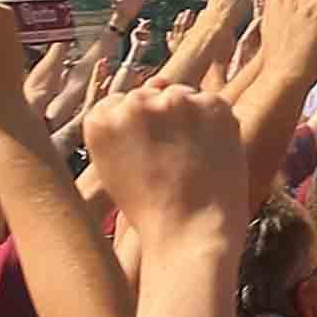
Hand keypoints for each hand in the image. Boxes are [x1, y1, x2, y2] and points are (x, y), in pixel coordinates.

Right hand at [83, 80, 242, 239]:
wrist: (190, 236)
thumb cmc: (152, 211)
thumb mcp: (115, 167)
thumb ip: (125, 124)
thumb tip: (159, 81)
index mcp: (100, 120)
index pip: (120, 104)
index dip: (138, 130)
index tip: (146, 155)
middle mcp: (134, 103)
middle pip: (151, 96)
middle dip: (163, 121)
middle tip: (173, 162)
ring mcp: (174, 100)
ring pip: (182, 97)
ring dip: (189, 120)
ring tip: (192, 161)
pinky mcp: (211, 104)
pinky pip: (211, 106)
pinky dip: (215, 127)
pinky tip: (210, 156)